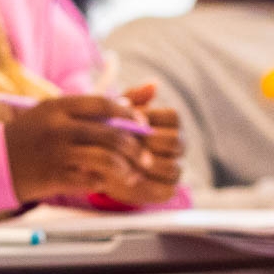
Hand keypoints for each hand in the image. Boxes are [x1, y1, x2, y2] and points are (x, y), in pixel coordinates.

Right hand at [3, 94, 152, 202]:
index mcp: (58, 107)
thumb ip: (87, 108)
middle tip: (146, 158)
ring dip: (125, 168)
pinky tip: (107, 184)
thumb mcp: (50, 113)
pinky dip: (104, 183)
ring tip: (132, 174)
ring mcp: (55, 153)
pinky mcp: (53, 176)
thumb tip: (130, 101)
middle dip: (135, 148)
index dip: (129, 114)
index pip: (104, 104)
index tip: (143, 125)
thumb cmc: (27, 136)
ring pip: (105, 158)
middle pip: (110, 133)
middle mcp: (58, 127)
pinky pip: (90, 180)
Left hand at [92, 86, 183, 206]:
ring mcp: (174, 168)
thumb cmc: (109, 132)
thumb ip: (132, 99)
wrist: (95, 163)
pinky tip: (127, 177)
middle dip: (148, 142)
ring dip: (147, 164)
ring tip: (124, 160)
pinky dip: (146, 184)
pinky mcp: (166, 189)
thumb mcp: (115, 113)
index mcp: (170, 124)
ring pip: (172, 166)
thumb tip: (154, 84)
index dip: (150, 119)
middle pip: (176, 142)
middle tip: (124, 142)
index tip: (127, 121)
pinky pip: (165, 189)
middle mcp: (178, 145)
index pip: (173, 117)